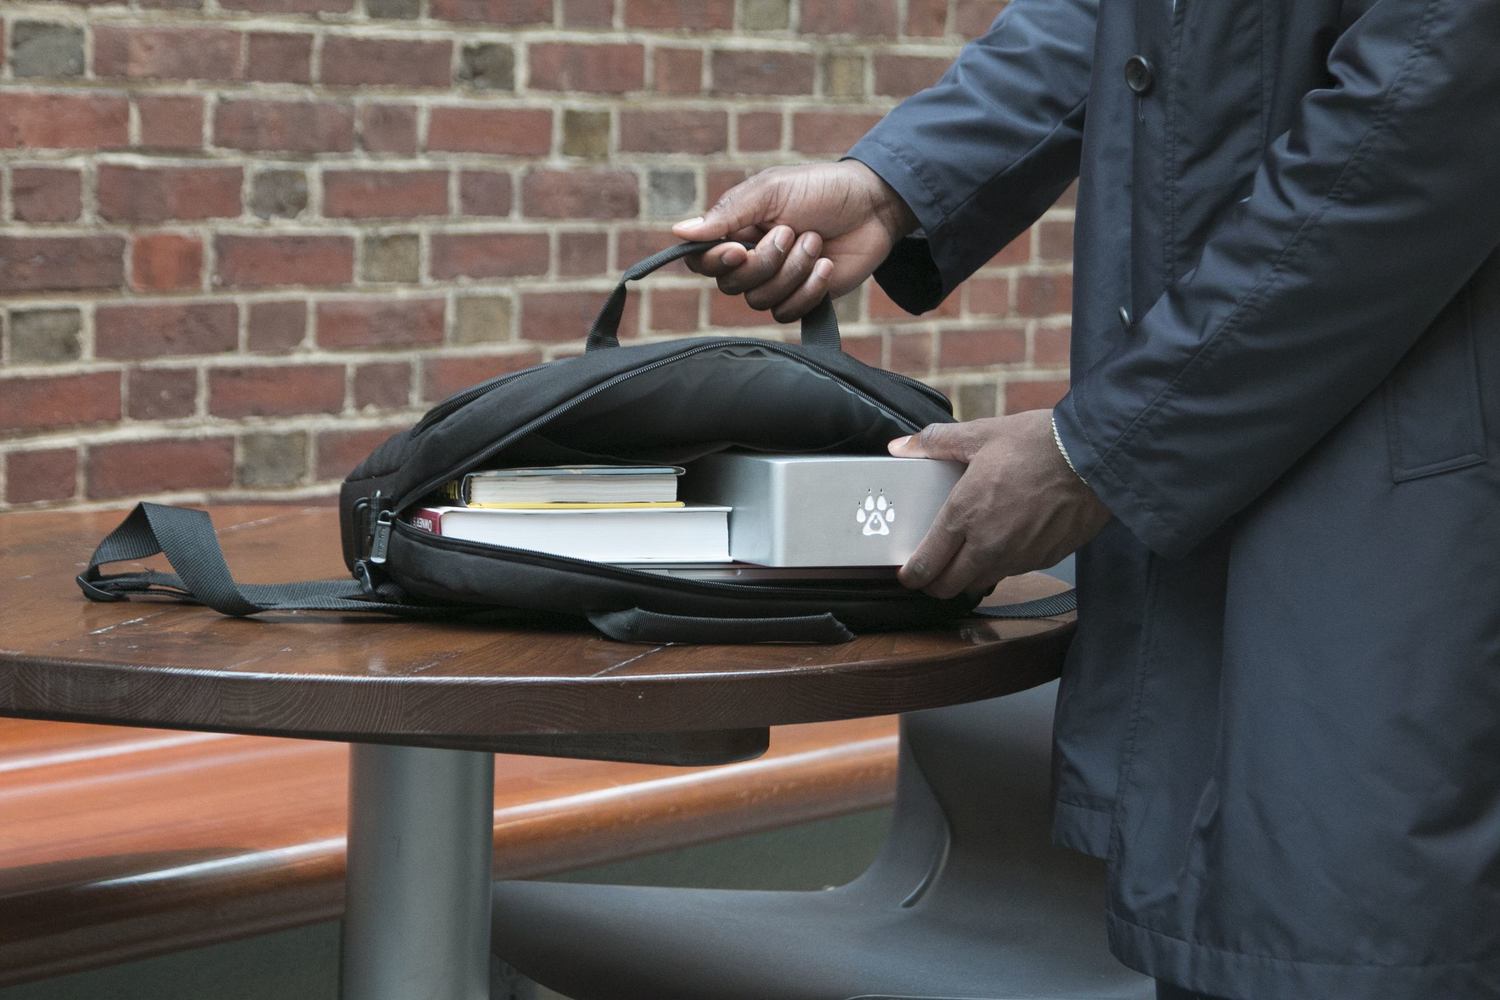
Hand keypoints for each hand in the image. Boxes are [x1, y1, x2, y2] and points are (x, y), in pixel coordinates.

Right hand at [671, 161, 917, 320]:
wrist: (873, 206)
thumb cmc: (821, 189)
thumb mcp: (771, 191)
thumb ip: (727, 213)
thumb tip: (678, 231)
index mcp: (736, 230)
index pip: (702, 261)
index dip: (715, 262)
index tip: (739, 249)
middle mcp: (750, 260)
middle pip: (732, 285)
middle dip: (766, 261)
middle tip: (793, 231)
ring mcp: (777, 282)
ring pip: (761, 300)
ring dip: (793, 271)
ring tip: (816, 242)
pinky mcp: (803, 298)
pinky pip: (788, 312)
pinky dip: (809, 290)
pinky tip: (826, 265)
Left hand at [888, 409, 1111, 599]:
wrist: (1095, 457)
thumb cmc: (1040, 444)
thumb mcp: (981, 434)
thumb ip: (935, 442)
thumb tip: (900, 446)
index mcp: (964, 515)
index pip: (926, 565)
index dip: (911, 575)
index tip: (907, 573)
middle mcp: (988, 545)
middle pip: (948, 587)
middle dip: (934, 583)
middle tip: (930, 571)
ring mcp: (1017, 557)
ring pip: (980, 583)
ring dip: (967, 577)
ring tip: (965, 557)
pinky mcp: (1043, 559)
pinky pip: (1012, 572)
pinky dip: (1001, 565)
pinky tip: (1003, 543)